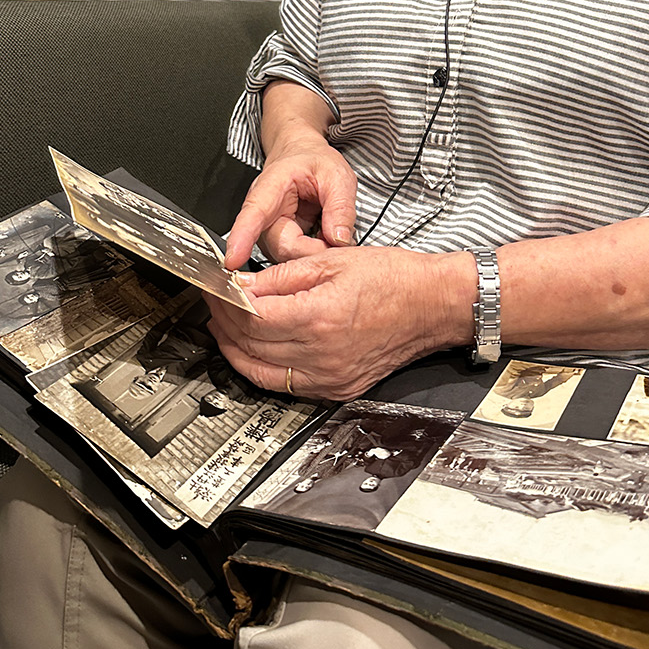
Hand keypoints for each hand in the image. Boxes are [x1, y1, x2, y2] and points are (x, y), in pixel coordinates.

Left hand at [204, 245, 474, 399]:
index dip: (226, 302)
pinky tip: (254, 352)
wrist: (433, 305)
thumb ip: (282, 276)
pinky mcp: (338, 388)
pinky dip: (262, 369)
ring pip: (262, 373)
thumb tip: (244, 285)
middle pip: (251, 345)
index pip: (252, 317)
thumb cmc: (394, 278)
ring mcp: (330, 376)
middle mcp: (322, 354)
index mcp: (320, 317)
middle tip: (215, 304)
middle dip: (225, 323)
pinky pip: (287, 386)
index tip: (216, 287)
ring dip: (235, 351)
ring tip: (224, 329)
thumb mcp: (332, 260)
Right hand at [224, 137, 357, 270]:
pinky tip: (322, 238)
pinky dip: (311, 253)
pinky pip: (293, 257)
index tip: (233, 259)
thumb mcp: (337, 176)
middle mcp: (263, 212)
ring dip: (312, 253)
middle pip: (279, 246)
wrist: (303, 156)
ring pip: (287, 256)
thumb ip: (341, 208)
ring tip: (330, 232)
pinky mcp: (277, 241)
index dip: (242, 238)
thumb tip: (339, 240)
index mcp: (271, 187)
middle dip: (310, 251)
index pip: (254, 214)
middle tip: (338, 240)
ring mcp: (268, 230)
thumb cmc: (314, 161)